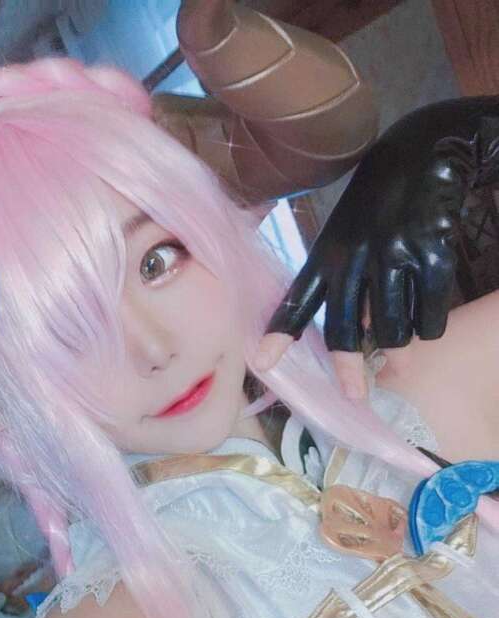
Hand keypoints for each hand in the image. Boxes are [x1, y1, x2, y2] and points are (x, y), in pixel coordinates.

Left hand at [266, 96, 498, 395]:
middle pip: (344, 330)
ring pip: (391, 331)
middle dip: (349, 368)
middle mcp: (355, 255)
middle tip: (356, 394)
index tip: (261, 362)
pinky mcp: (432, 255)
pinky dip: (430, 325)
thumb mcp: (350, 233)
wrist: (426, 147)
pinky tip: (428, 313)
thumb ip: (347, 282)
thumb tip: (358, 336)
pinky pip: (428, 318)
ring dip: (399, 342)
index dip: (279, 332)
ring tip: (403, 336)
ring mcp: (394, 254)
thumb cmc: (380, 201)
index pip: (298, 297)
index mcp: (328, 251)